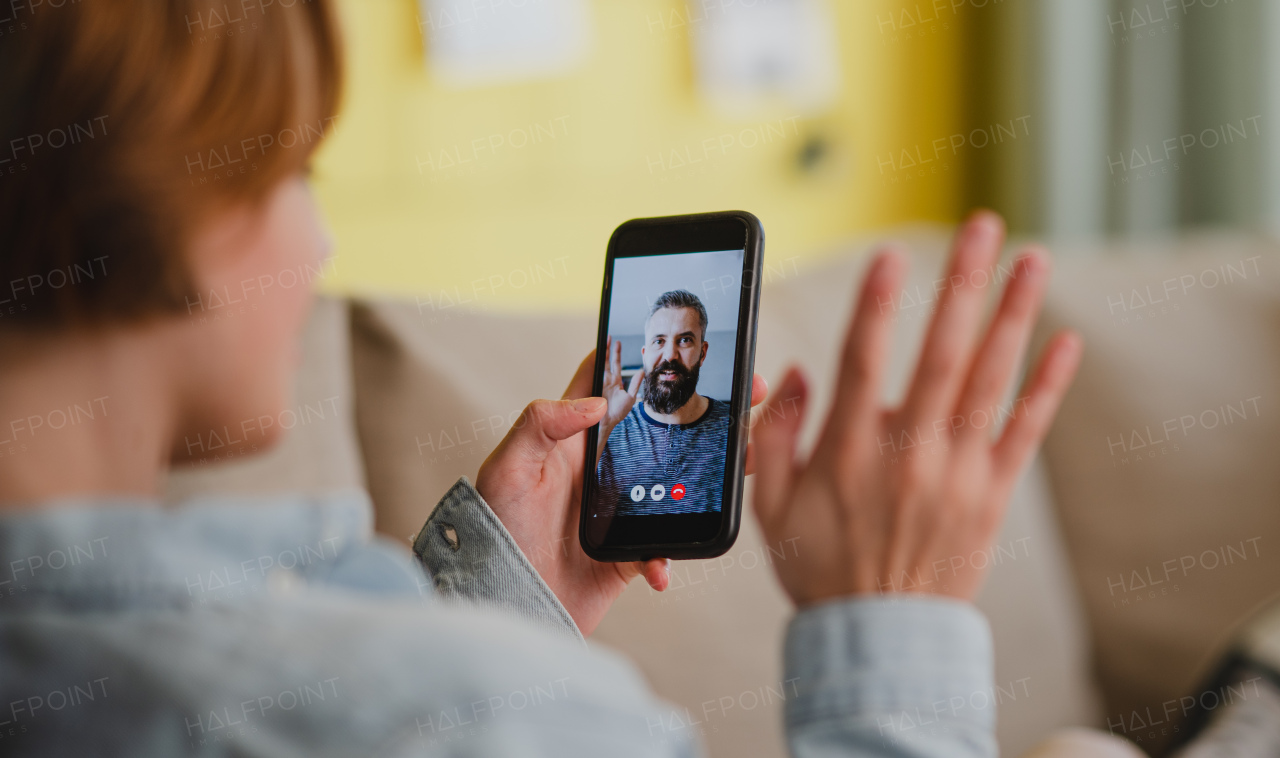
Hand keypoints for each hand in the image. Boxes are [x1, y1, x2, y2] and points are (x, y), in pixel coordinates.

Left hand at [476, 351, 768, 633]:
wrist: (502, 606)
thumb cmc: (493, 535)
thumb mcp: (505, 470)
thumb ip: (539, 425)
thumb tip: (594, 402)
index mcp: (570, 441)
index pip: (604, 385)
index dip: (635, 359)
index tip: (674, 346)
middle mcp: (599, 469)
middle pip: (658, 427)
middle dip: (702, 409)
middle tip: (748, 392)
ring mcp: (618, 509)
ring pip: (677, 480)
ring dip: (710, 476)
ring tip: (744, 466)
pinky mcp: (628, 552)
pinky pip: (663, 547)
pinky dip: (667, 557)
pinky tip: (658, 568)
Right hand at [600, 336, 642, 436]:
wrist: (609, 421)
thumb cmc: (618, 412)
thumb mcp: (631, 397)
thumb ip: (635, 383)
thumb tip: (642, 371)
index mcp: (616, 381)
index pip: (616, 364)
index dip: (616, 353)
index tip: (617, 342)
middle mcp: (608, 379)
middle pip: (608, 360)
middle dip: (609, 348)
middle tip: (609, 337)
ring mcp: (602, 382)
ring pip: (603, 363)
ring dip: (604, 352)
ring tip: (605, 341)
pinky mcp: (598, 385)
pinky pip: (599, 372)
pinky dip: (599, 363)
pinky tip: (600, 355)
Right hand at [750, 211, 1082, 604]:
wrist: (879, 636)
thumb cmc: (820, 566)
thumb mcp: (770, 505)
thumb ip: (774, 436)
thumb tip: (794, 374)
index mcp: (849, 451)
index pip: (861, 359)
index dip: (875, 302)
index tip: (890, 254)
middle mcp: (909, 452)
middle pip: (940, 352)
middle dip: (961, 283)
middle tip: (981, 226)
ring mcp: (958, 471)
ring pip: (990, 379)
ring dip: (1012, 314)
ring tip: (1031, 258)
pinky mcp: (992, 493)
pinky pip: (1025, 430)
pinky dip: (1047, 385)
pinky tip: (1066, 340)